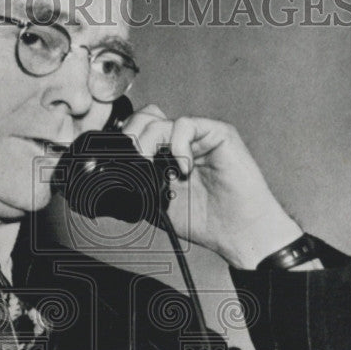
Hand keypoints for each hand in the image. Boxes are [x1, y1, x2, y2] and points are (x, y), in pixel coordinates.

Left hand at [124, 105, 303, 268]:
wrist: (238, 230)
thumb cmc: (205, 220)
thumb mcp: (157, 204)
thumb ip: (138, 186)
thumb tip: (112, 179)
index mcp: (165, 155)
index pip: (137, 132)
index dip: (125, 143)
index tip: (119, 163)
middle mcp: (180, 141)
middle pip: (144, 119)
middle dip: (132, 138)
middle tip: (135, 163)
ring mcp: (198, 135)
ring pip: (160, 121)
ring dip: (150, 144)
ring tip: (157, 169)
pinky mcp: (218, 133)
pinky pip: (185, 125)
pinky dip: (178, 146)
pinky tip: (184, 169)